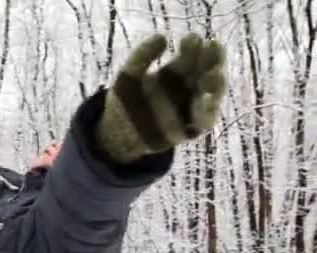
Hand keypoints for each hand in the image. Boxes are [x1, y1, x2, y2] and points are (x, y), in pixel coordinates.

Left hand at [97, 33, 226, 162]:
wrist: (117, 134)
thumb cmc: (125, 102)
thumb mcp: (128, 76)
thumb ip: (141, 57)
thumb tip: (162, 36)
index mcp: (174, 73)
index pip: (191, 55)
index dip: (193, 46)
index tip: (190, 39)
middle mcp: (187, 88)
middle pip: (207, 70)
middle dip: (213, 59)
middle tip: (213, 48)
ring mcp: (191, 107)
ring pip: (212, 93)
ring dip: (216, 83)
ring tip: (213, 75)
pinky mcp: (190, 128)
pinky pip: (205, 120)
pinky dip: (207, 110)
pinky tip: (203, 100)